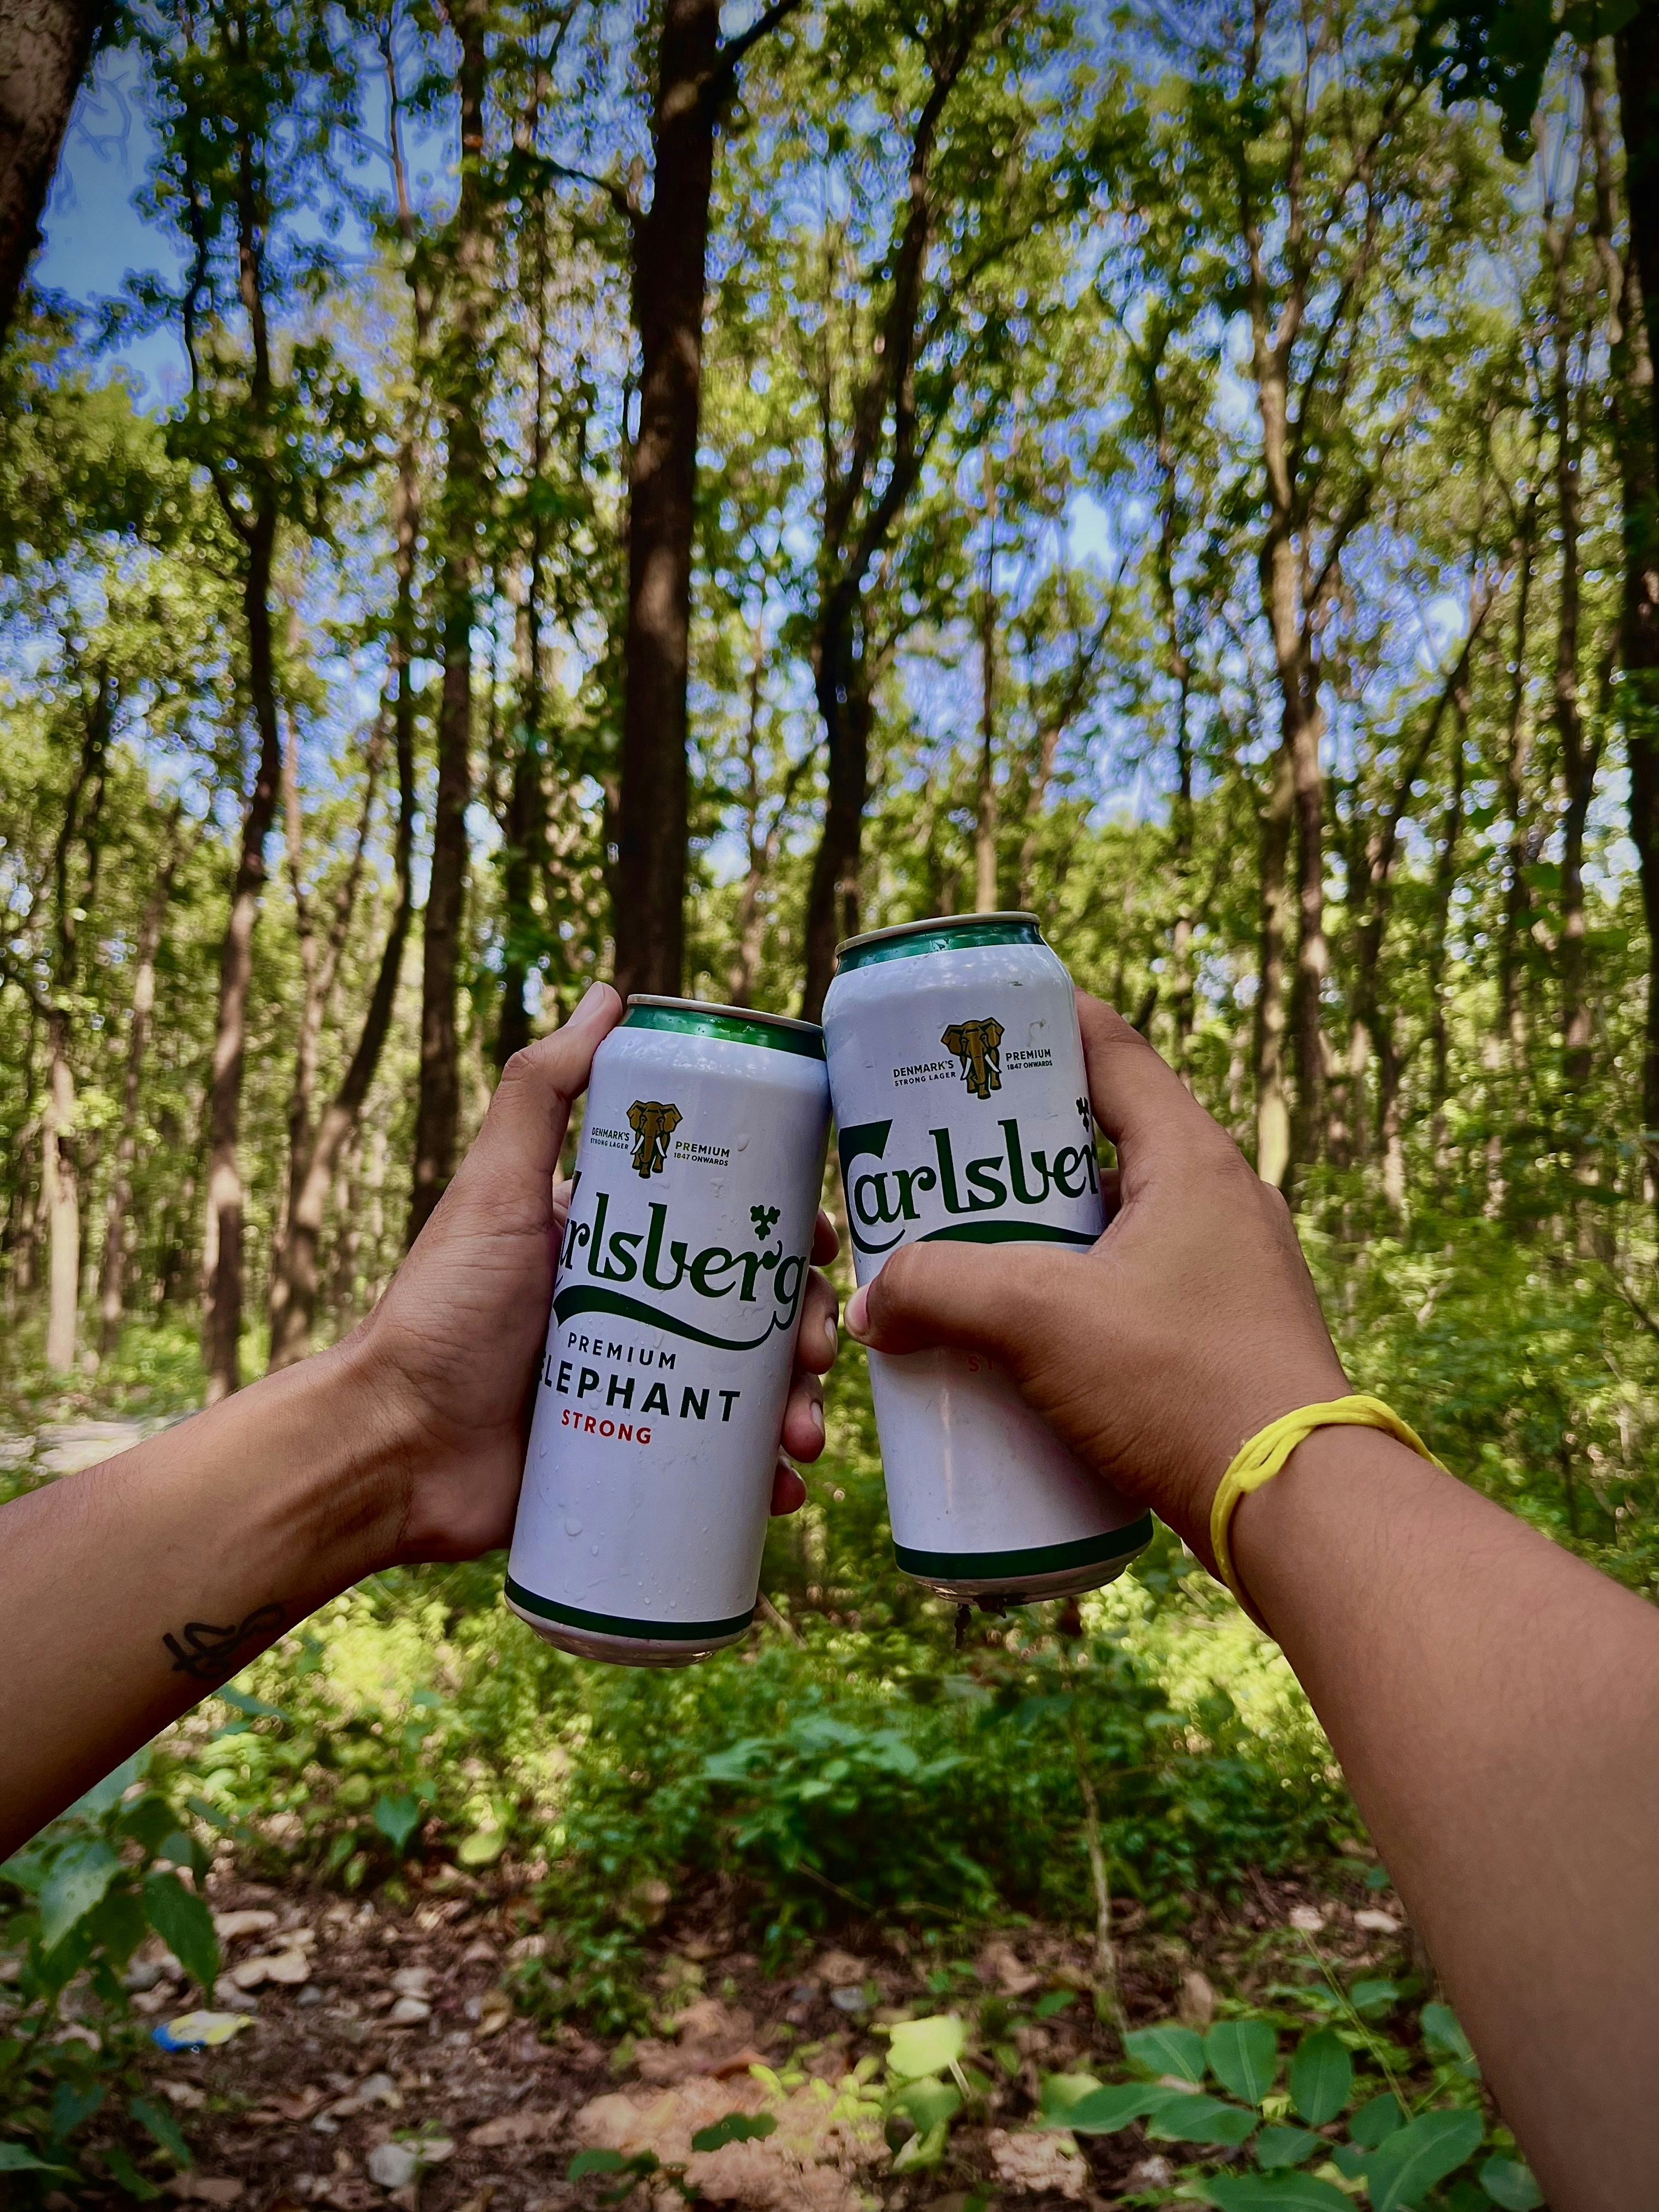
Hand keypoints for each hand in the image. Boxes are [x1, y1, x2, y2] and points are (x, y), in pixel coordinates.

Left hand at [358, 982, 839, 1562]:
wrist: (394, 1450)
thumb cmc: (440, 1313)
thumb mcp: (495, 1191)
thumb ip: (541, 1093)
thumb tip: (609, 996)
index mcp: (617, 1247)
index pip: (728, 1225)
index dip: (786, 1234)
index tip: (818, 1246)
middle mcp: (636, 1313)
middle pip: (754, 1310)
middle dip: (803, 1329)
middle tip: (813, 1353)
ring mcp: (640, 1392)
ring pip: (750, 1391)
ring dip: (797, 1408)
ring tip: (801, 1436)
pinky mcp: (632, 1463)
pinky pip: (719, 1471)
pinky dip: (762, 1476)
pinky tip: (784, 1487)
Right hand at [843, 991, 1346, 1564]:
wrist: (1295, 1506)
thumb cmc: (1183, 1385)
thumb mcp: (1040, 1320)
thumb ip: (942, 1290)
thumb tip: (876, 1303)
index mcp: (1194, 1161)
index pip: (1114, 1052)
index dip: (1046, 1025)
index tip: (983, 1023)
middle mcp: (1223, 1203)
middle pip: (1106, 1142)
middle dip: (1018, 1151)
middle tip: (942, 1160)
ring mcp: (1232, 1273)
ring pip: (1118, 1226)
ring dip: (1045, 1235)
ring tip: (968, 1256)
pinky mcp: (1225, 1339)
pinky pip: (1136, 1292)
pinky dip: (1078, 1298)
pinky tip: (1024, 1341)